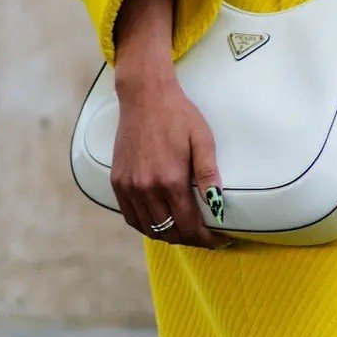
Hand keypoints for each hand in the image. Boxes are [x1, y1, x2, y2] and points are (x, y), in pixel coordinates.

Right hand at [111, 68, 227, 249]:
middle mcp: (147, 188)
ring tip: (185, 231)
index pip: (190, 226)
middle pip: (171, 232)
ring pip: (150, 230)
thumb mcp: (202, 140)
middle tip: (205, 237)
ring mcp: (129, 187)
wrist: (144, 96)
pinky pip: (131, 218)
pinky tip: (161, 222)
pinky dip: (147, 226)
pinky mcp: (117, 182)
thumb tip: (217, 204)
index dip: (206, 239)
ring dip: (170, 235)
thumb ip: (208, 174)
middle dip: (191, 240)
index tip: (218, 240)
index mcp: (170, 180)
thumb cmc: (177, 115)